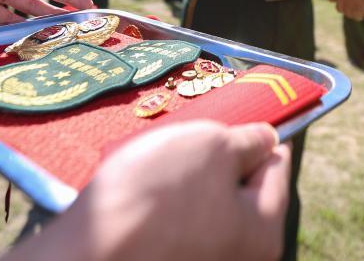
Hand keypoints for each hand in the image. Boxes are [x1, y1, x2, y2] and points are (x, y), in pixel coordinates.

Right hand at [11, 122, 289, 260]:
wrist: (86, 252)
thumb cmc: (156, 194)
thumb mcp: (211, 147)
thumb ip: (247, 141)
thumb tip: (267, 140)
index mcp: (263, 232)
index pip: (277, 170)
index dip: (259, 138)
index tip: (240, 118)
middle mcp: (242, 260)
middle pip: (242, 194)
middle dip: (220, 163)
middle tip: (191, 139)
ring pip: (207, 210)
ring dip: (189, 184)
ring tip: (160, 164)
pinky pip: (177, 228)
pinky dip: (166, 208)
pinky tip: (144, 192)